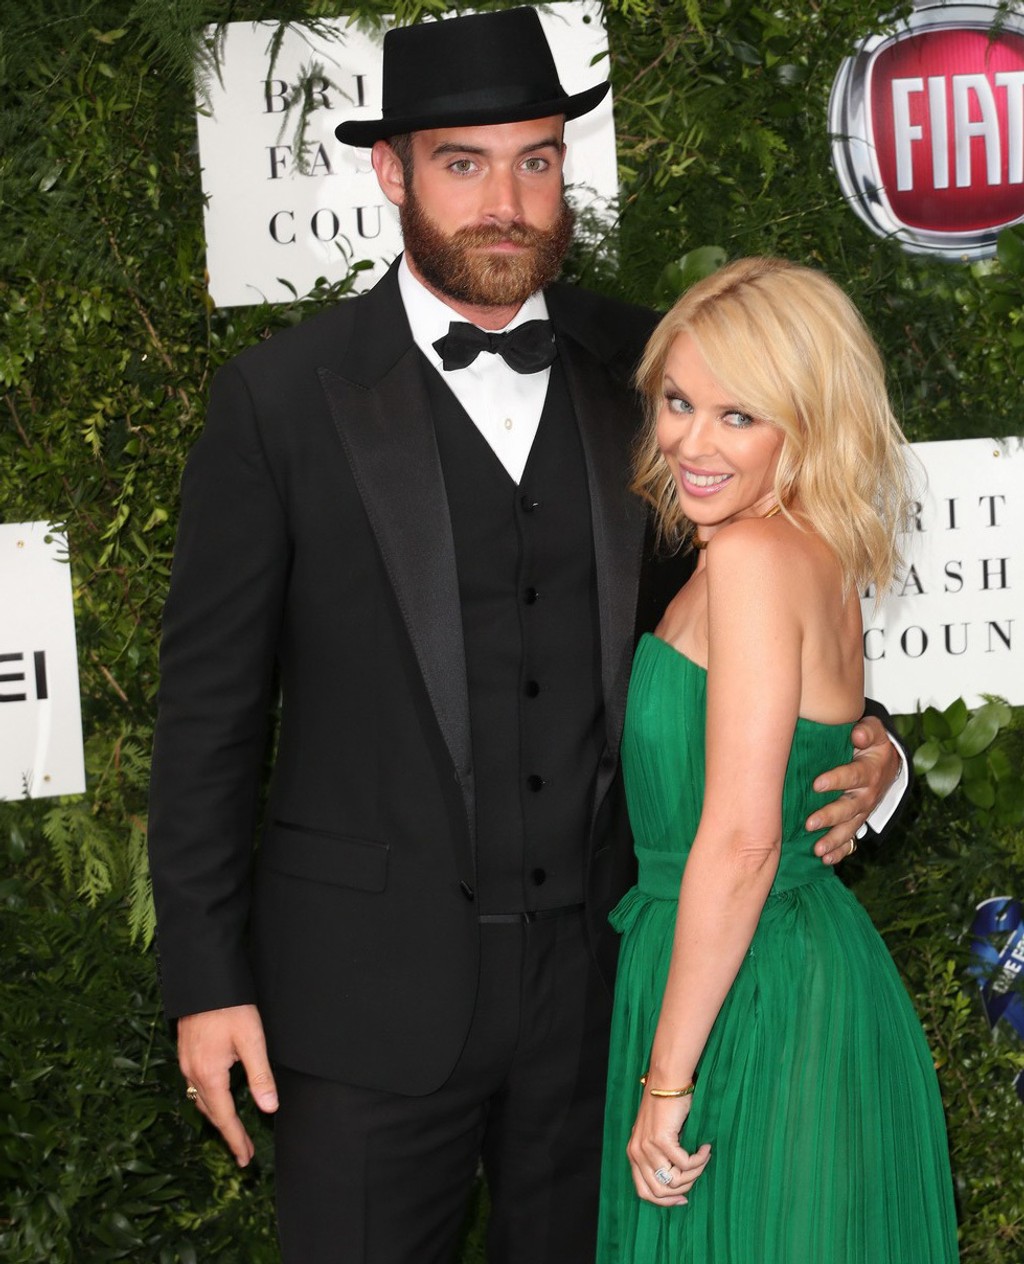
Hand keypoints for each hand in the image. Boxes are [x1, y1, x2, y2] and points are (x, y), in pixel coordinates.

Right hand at [178, 1003, 277, 1166]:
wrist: (204, 981)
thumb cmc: (230, 1007)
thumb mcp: (252, 1040)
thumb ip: (260, 1075)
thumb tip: (269, 1107)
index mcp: (209, 1075)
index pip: (224, 1118)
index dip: (236, 1140)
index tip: (246, 1159)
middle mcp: (192, 1073)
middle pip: (210, 1113)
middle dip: (227, 1133)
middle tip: (243, 1151)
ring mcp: (186, 1063)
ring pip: (201, 1100)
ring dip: (217, 1117)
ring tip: (233, 1129)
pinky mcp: (186, 1052)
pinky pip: (195, 1085)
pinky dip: (209, 1099)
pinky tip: (218, 1097)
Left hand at [626, 1091, 710, 1205]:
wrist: (668, 1081)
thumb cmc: (666, 1106)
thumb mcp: (656, 1135)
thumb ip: (659, 1158)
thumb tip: (678, 1186)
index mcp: (633, 1154)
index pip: (644, 1192)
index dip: (665, 1201)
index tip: (683, 1199)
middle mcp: (636, 1153)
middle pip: (660, 1192)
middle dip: (683, 1189)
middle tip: (697, 1174)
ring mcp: (647, 1147)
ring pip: (675, 1180)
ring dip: (695, 1173)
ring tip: (703, 1158)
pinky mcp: (661, 1140)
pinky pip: (685, 1164)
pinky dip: (700, 1160)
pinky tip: (706, 1148)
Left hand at [807, 715, 899, 863]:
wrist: (887, 763)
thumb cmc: (872, 744)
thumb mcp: (873, 731)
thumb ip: (867, 730)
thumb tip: (858, 735)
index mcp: (869, 771)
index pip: (853, 776)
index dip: (836, 780)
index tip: (816, 785)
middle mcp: (867, 794)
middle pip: (849, 808)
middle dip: (830, 816)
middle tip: (810, 823)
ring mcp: (863, 811)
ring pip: (850, 828)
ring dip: (834, 840)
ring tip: (817, 850)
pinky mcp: (858, 820)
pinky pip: (851, 839)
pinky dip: (840, 851)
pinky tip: (826, 860)